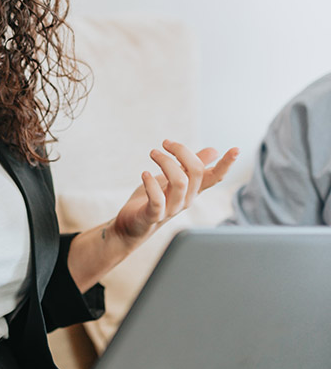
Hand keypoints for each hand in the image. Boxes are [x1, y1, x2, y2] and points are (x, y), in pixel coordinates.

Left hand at [112, 140, 238, 246]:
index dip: (226, 165)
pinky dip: (150, 183)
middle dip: (182, 151)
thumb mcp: (173, 179)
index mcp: (193, 190)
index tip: (236, 149)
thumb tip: (214, 151)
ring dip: (165, 161)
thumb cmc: (154, 200)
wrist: (132, 226)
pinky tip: (144, 174)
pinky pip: (157, 199)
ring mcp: (171, 209)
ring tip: (153, 153)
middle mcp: (186, 200)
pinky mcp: (153, 215)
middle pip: (196, 173)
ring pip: (180, 182)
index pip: (215, 177)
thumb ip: (191, 167)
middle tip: (165, 143)